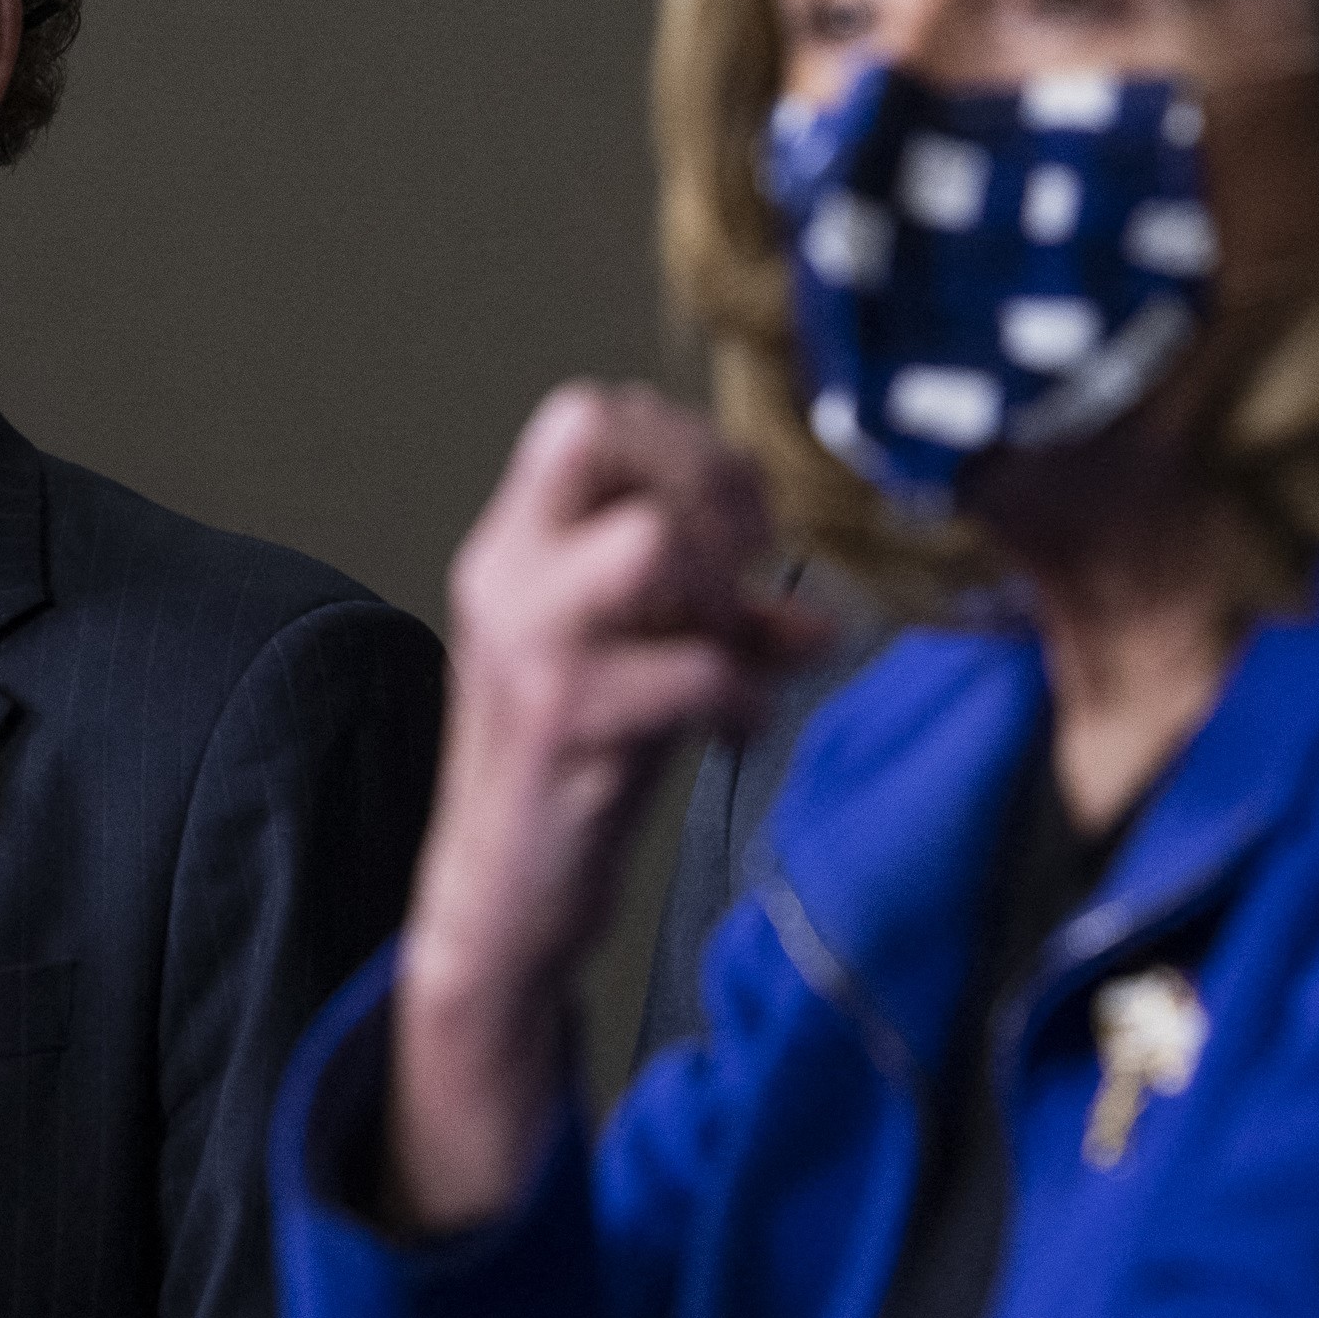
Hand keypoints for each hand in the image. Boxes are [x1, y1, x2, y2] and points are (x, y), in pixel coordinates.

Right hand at [385, 382, 824, 1230]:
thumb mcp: (642, 672)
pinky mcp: (562, 723)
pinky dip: (740, 698)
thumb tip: (822, 620)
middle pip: (597, 434)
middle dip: (705, 476)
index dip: (683, 441)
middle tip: (751, 554)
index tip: (741, 512)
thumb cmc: (569, 775)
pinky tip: (735, 733)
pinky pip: (690, 671)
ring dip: (720, 587)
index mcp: (513, 548)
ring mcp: (527, 645)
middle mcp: (506, 576)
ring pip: (647, 542)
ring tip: (734, 646)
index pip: (587, 417)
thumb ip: (719, 626)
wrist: (496, 900)